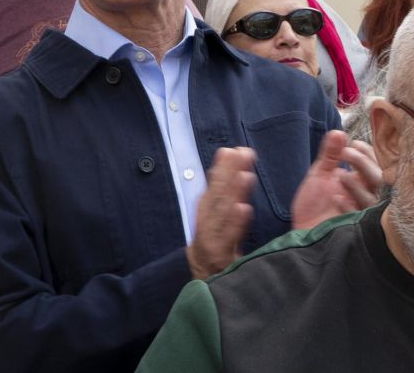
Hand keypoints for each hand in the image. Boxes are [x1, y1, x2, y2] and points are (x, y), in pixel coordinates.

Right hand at [187, 147, 255, 279]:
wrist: (208, 300)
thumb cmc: (217, 265)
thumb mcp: (219, 238)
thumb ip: (224, 211)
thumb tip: (237, 181)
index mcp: (207, 225)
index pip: (212, 194)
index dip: (220, 172)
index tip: (231, 151)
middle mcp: (206, 233)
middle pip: (215, 200)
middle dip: (226, 174)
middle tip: (241, 152)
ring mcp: (211, 247)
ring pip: (219, 217)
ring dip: (231, 194)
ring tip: (244, 174)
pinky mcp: (218, 263)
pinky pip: (227, 242)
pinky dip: (234, 224)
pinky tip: (243, 209)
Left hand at [291, 130, 381, 229]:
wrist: (301, 229)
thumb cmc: (313, 203)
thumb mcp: (319, 175)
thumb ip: (329, 155)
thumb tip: (338, 131)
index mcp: (360, 182)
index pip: (374, 165)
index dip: (366, 153)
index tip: (352, 143)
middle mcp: (365, 196)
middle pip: (378, 179)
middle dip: (363, 164)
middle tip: (346, 153)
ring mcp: (361, 212)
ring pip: (373, 199)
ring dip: (357, 185)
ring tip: (340, 174)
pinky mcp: (353, 227)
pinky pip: (358, 217)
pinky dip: (348, 205)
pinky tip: (336, 198)